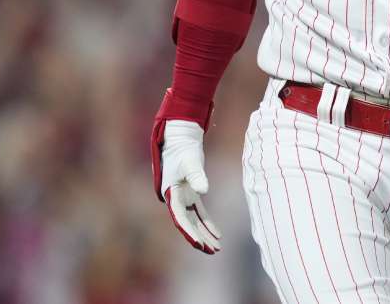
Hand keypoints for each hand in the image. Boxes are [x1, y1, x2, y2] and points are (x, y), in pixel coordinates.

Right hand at [153, 120, 221, 253]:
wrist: (181, 138)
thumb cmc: (183, 150)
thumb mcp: (191, 162)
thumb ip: (197, 176)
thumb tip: (204, 190)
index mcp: (171, 194)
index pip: (180, 218)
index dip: (189, 232)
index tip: (200, 243)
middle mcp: (175, 199)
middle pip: (188, 224)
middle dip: (199, 238)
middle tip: (212, 251)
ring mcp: (183, 197)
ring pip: (194, 221)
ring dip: (205, 234)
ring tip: (217, 247)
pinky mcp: (191, 193)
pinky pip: (200, 213)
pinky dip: (208, 223)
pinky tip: (217, 234)